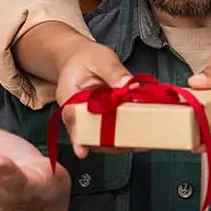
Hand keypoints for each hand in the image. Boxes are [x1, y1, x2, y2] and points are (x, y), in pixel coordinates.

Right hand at [54, 40, 133, 157]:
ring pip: (101, 138)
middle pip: (90, 134)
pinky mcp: (102, 120)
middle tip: (135, 144)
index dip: (77, 137)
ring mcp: (89, 119)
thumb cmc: (86, 58)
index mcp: (69, 97)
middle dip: (111, 143)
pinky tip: (142, 135)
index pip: (72, 119)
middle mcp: (77, 113)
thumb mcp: (100, 59)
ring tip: (142, 144)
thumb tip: (128, 85)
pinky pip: (111, 131)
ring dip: (121, 142)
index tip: (82, 151)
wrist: (80, 59)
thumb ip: (113, 71)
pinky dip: (126, 134)